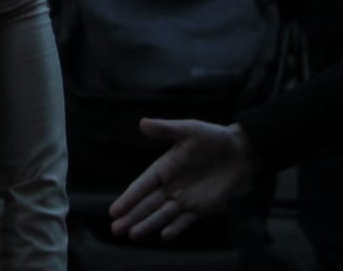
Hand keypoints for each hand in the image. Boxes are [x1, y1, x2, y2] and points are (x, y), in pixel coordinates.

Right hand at [109, 118, 254, 239]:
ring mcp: (186, 198)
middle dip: (132, 216)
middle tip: (116, 230)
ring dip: (148, 224)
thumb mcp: (189, 129)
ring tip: (133, 235)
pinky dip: (176, 228)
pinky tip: (164, 235)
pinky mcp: (203, 208)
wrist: (244, 153)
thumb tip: (142, 123)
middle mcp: (171, 185)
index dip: (128, 198)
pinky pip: (186, 220)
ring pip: (163, 215)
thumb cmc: (215, 138)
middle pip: (147, 204)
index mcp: (164, 167)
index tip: (114, 210)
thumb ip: (166, 129)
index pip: (142, 185)